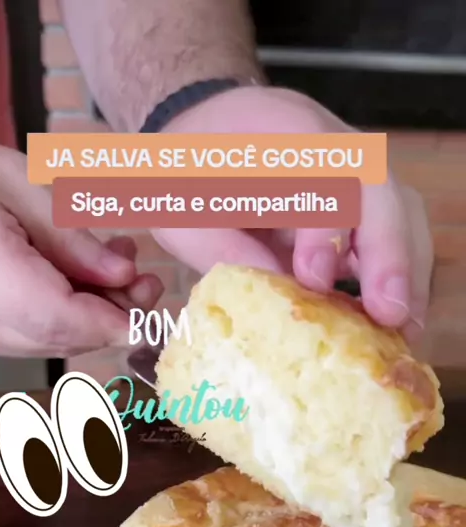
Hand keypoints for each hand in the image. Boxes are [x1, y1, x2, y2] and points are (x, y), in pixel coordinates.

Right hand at [0, 144, 162, 356]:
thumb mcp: (23, 186)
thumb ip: (72, 238)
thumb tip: (124, 279)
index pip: (55, 316)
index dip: (110, 322)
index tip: (152, 315)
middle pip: (56, 336)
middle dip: (110, 315)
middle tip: (145, 281)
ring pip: (47, 341)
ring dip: (94, 313)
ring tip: (120, 268)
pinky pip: (31, 334)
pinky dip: (69, 313)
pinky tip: (88, 278)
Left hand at [152, 87, 431, 340]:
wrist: (198, 132)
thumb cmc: (186, 172)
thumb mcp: (183, 210)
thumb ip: (227, 250)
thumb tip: (283, 300)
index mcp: (282, 132)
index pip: (326, 171)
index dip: (327, 227)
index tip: (313, 279)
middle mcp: (332, 144)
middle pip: (384, 190)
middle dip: (390, 255)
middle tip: (387, 314)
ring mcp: (354, 170)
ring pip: (402, 213)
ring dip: (407, 273)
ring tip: (401, 330)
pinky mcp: (361, 201)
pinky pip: (396, 233)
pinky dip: (399, 277)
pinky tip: (393, 321)